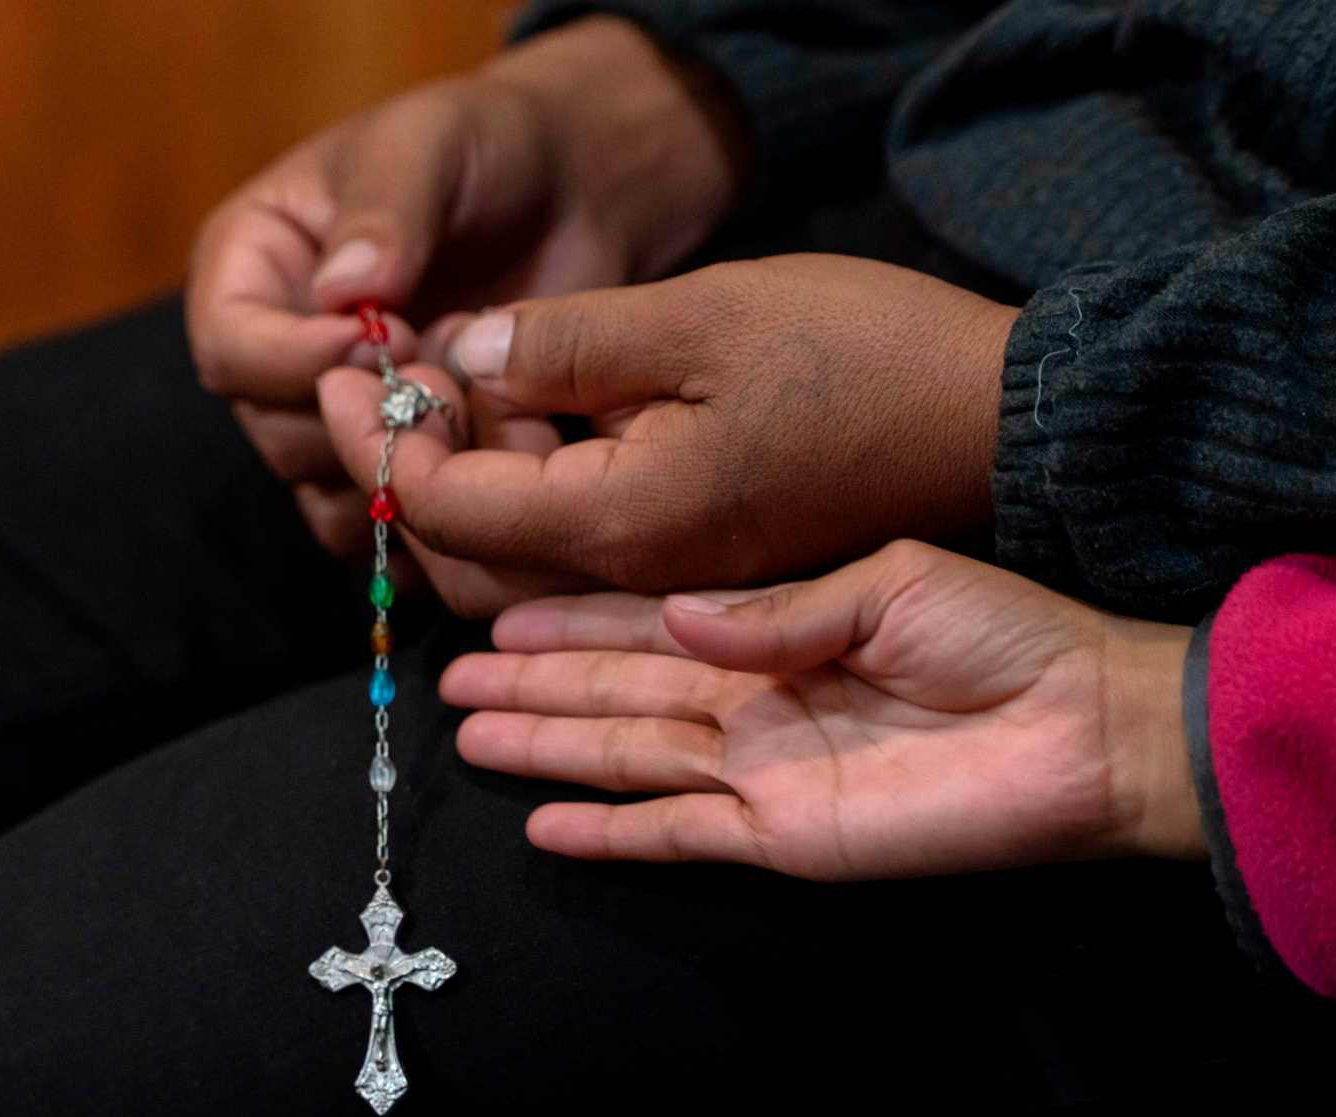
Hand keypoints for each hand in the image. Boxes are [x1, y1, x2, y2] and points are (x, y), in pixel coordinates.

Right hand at [185, 18, 745, 557]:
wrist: (572, 195)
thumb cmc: (486, 149)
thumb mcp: (431, 148)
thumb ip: (387, 211)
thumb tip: (342, 292)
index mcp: (251, 267)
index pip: (231, 348)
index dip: (299, 361)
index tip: (390, 338)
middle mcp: (277, 354)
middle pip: (278, 435)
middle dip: (366, 419)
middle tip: (450, 381)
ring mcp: (337, 417)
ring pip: (334, 495)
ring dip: (410, 472)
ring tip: (481, 411)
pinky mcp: (399, 461)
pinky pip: (393, 528)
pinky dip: (442, 518)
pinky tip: (499, 474)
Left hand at [319, 254, 1017, 602]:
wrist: (997, 422)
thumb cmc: (867, 356)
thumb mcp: (705, 316)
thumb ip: (569, 346)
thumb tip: (457, 359)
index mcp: (627, 520)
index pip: (455, 506)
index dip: (381, 439)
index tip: (337, 372)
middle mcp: (643, 573)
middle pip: (474, 558)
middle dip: (404, 479)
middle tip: (365, 391)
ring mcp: (680, 581)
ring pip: (525, 568)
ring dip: (458, 503)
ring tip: (416, 419)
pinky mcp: (711, 566)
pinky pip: (583, 562)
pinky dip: (523, 514)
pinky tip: (511, 452)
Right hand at [438, 540, 1205, 878]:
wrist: (1085, 729)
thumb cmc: (1006, 637)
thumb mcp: (893, 582)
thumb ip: (780, 609)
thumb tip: (675, 618)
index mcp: (777, 631)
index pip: (650, 623)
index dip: (574, 617)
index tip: (500, 603)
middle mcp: (753, 699)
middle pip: (617, 691)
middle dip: (536, 680)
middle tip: (450, 672)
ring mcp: (763, 771)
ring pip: (629, 756)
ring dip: (549, 745)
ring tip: (469, 731)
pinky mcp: (785, 836)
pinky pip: (679, 833)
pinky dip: (612, 831)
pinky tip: (545, 820)